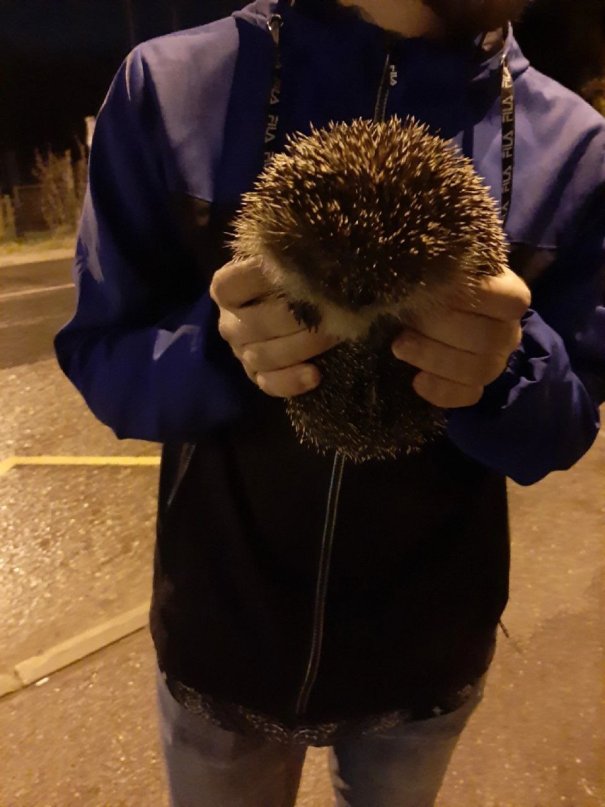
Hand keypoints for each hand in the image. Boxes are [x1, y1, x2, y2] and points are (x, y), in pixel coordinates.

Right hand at [210, 257, 338, 396]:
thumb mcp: (290, 258)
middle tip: (335, 306)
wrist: (302, 305)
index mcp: (227, 289)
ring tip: (335, 334)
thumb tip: (316, 240)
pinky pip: (270, 385)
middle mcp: (229, 322)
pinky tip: (315, 375)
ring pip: (264, 356)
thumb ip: (293, 252)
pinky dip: (292, 382)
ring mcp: (242, 353)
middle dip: (298, 317)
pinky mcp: (258, 377)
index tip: (298, 268)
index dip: (261, 277)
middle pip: (255, 324)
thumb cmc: (296, 275)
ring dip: (303, 346)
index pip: (232, 285)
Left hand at [392, 268, 530, 407]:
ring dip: (434, 359)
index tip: (439, 286)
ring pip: (479, 370)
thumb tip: (420, 264)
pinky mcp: (475, 387)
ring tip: (399, 346)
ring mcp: (494, 362)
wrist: (428, 312)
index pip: (512, 300)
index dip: (479, 296)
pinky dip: (441, 391)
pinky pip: (467, 396)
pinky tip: (416, 380)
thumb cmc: (435, 284)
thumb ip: (439, 267)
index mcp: (508, 296)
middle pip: (489, 338)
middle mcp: (507, 331)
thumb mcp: (440, 268)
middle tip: (406, 321)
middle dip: (442, 329)